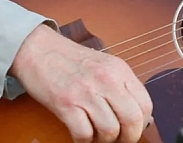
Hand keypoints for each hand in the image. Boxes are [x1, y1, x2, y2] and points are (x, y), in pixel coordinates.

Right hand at [9, 24, 152, 142]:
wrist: (37, 49)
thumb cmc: (70, 60)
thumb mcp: (104, 66)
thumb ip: (122, 88)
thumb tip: (141, 118)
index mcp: (119, 70)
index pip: (145, 104)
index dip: (142, 124)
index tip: (134, 130)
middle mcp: (106, 79)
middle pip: (133, 120)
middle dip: (128, 138)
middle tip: (119, 140)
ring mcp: (86, 92)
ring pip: (110, 131)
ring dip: (105, 141)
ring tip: (97, 137)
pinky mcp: (66, 103)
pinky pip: (84, 134)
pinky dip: (84, 141)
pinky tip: (81, 135)